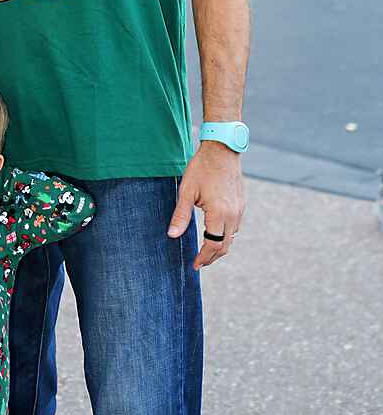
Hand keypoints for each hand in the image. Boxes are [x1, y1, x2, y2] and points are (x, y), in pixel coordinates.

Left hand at [167, 142, 244, 269]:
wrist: (222, 149)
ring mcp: (239, 209)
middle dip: (212, 257)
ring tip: (205, 250)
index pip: (213, 245)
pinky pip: (235, 226)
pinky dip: (226, 235)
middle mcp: (233, 215)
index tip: (195, 265)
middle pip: (224, 245)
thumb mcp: (186, 191)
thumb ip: (180, 215)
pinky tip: (215, 232)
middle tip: (199, 262)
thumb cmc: (202, 168)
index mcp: (219, 214)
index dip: (203, 257)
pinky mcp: (241, 203)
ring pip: (231, 237)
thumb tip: (172, 236)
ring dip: (219, 246)